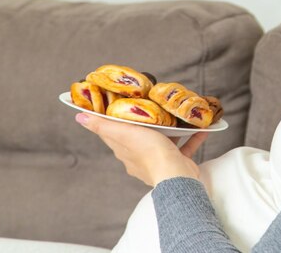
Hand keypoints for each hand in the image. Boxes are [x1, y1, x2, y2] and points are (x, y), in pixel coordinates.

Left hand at [75, 113, 207, 186]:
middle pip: (138, 136)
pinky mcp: (177, 162)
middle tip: (151, 105)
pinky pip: (185, 148)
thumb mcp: (124, 133)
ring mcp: (158, 161)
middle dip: (144, 122)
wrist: (176, 176)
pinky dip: (192, 138)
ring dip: (170, 129)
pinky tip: (201, 128)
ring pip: (163, 141)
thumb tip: (79, 117)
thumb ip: (103, 125)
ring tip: (177, 114)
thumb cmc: (150, 153)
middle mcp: (139, 157)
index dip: (111, 118)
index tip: (114, 104)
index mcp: (124, 150)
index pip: (113, 132)